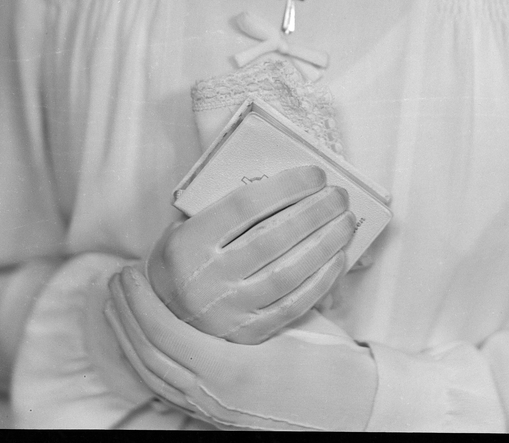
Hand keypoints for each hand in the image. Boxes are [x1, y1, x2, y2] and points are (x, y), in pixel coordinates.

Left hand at [106, 264, 377, 431]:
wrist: (352, 411)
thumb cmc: (329, 364)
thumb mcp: (297, 321)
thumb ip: (261, 294)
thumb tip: (237, 250)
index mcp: (229, 371)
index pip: (163, 335)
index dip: (139, 302)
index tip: (129, 270)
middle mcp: (213, 395)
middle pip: (148, 356)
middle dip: (125, 315)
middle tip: (114, 278)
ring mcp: (212, 409)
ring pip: (153, 374)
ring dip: (129, 335)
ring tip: (117, 304)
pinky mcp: (216, 414)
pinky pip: (166, 387)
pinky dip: (146, 359)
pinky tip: (142, 339)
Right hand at [146, 165, 354, 342]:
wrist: (163, 315)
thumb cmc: (186, 256)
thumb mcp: (187, 225)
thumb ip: (224, 204)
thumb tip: (285, 184)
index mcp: (189, 243)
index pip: (244, 206)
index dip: (285, 187)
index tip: (315, 174)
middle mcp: (207, 279)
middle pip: (272, 239)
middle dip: (313, 213)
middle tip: (338, 195)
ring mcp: (228, 311)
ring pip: (287, 273)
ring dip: (324, 244)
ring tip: (346, 222)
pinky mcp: (248, 334)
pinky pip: (293, 306)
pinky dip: (321, 280)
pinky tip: (338, 258)